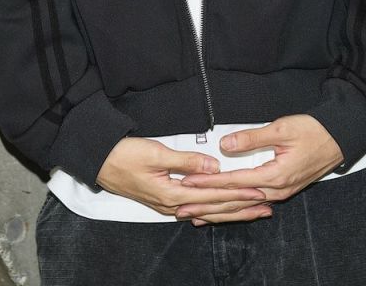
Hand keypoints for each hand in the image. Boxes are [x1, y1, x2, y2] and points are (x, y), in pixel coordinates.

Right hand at [95, 137, 273, 222]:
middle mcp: (172, 204)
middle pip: (214, 209)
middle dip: (242, 208)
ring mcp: (168, 204)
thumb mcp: (156, 154)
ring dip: (231, 211)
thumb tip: (214, 166)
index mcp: (173, 194)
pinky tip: (220, 212)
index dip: (238, 193)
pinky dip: (212, 209)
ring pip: (206, 211)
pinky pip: (196, 208)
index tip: (259, 192)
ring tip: (253, 211)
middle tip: (266, 206)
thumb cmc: (124, 156)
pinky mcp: (164, 198)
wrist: (99, 161)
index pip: (214, 195)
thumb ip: (186, 161)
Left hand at [175, 114, 344, 224]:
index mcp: (275, 176)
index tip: (189, 183)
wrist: (339, 138)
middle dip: (208, 204)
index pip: (234, 182)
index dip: (209, 182)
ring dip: (220, 209)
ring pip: (244, 205)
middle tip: (183, 208)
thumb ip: (252, 137)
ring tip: (197, 214)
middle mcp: (277, 190)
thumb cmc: (314, 131)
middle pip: (236, 201)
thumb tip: (226, 144)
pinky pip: (253, 201)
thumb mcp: (282, 129)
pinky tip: (225, 208)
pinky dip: (236, 205)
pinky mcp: (282, 189)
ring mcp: (281, 192)